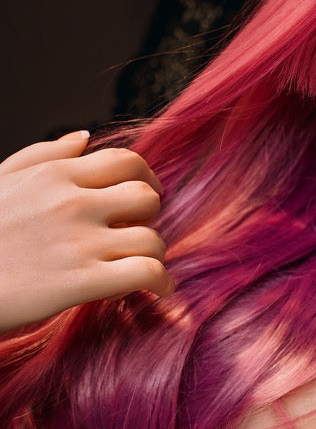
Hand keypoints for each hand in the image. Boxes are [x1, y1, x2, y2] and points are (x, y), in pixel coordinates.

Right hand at [0, 131, 173, 333]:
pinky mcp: (80, 281)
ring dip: (154, 255)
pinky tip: (157, 290)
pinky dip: (160, 282)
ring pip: (152, 238)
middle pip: (147, 197)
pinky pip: (146, 272)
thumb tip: (84, 138)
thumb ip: (43, 156)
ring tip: (141, 267)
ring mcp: (78, 242)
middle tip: (138, 232)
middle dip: (150, 216)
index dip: (145, 179)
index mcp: (54, 175)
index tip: (144, 198)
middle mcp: (71, 202)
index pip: (126, 161)